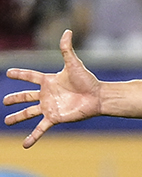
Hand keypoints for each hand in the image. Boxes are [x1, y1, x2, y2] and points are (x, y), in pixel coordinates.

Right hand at [4, 30, 102, 147]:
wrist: (98, 97)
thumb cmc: (88, 80)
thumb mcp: (74, 63)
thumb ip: (67, 49)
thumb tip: (67, 31)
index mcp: (49, 81)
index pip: (30, 77)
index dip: (20, 74)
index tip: (9, 72)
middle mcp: (47, 95)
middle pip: (26, 97)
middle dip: (15, 99)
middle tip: (5, 101)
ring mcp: (49, 107)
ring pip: (28, 113)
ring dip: (17, 117)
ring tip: (7, 121)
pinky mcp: (54, 118)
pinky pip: (40, 128)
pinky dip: (33, 136)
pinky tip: (25, 145)